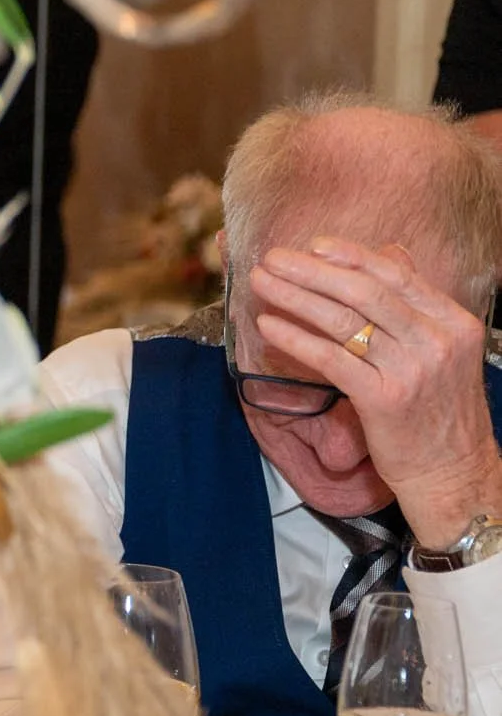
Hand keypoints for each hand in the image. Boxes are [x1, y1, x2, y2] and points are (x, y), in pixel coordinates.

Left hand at [247, 237, 501, 538]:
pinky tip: (269, 327)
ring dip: (296, 298)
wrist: (453, 471)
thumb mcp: (442, 349)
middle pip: (365, 292)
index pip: (397, 275)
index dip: (351, 256)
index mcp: (454, 322)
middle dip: (313, 271)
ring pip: (344, 322)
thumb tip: (390, 252)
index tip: (313, 244)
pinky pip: (331, 359)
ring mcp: (412, 370)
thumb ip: (415, 303)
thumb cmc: (437, 410)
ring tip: (262, 283)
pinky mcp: (383, 399)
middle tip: (272, 258)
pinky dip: (297, 339)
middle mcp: (437, 341)